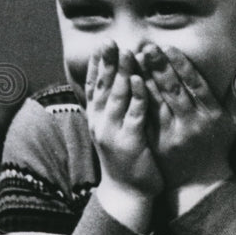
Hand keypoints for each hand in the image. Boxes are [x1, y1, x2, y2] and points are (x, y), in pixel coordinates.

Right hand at [85, 40, 164, 203]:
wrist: (127, 193)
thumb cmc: (125, 156)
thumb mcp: (114, 128)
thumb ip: (113, 106)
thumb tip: (115, 81)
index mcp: (97, 118)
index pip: (94, 85)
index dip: (98, 64)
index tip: (103, 43)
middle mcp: (100, 123)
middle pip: (103, 87)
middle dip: (107, 63)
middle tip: (111, 41)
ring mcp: (113, 133)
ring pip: (117, 98)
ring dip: (123, 74)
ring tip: (128, 52)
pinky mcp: (129, 142)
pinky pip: (134, 115)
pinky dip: (137, 97)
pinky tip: (141, 81)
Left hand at [136, 44, 235, 194]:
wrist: (200, 184)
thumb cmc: (218, 147)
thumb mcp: (234, 122)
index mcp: (212, 115)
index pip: (196, 85)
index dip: (182, 66)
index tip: (169, 48)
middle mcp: (193, 123)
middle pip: (174, 91)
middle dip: (160, 67)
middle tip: (147, 47)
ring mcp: (174, 135)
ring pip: (158, 102)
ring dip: (145, 80)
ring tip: (134, 60)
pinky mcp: (158, 144)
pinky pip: (146, 118)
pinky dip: (138, 101)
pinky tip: (130, 86)